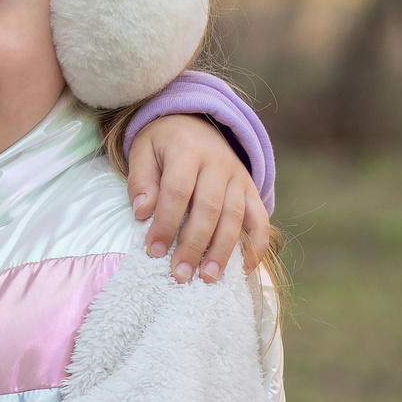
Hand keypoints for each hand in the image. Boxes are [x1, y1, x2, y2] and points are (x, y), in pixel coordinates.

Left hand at [127, 114, 269, 284]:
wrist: (195, 123)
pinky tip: (245, 270)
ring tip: (208, 279)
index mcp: (188, 151)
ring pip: (235, 217)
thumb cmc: (163, 145)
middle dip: (194, 245)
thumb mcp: (143, 152)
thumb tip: (141, 212)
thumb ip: (141, 180)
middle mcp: (219, 163)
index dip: (166, 222)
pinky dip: (257, 245)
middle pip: (209, 208)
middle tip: (180, 274)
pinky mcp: (251, 189)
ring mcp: (239, 177)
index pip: (177, 191)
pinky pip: (260, 219)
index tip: (153, 251)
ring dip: (222, 251)